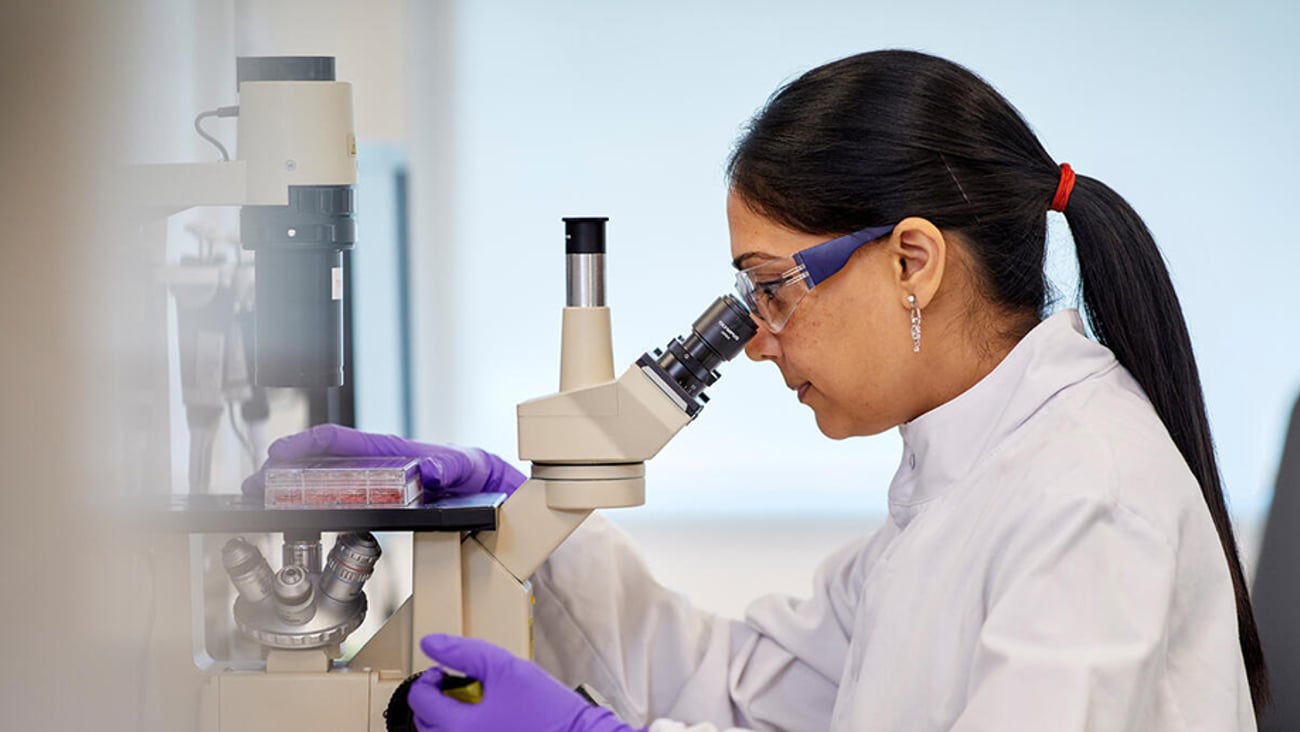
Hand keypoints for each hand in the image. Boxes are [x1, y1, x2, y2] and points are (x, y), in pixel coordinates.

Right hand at [241, 424, 525, 498]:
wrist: (496, 496)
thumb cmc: (480, 474)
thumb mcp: (469, 466)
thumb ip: (452, 464)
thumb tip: (428, 467)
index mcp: (395, 452)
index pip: (343, 441)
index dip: (308, 443)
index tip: (280, 452)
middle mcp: (381, 467)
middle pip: (324, 463)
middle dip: (286, 470)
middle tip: (257, 485)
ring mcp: (379, 487)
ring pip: (328, 485)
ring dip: (293, 491)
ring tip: (264, 503)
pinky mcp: (384, 508)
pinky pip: (344, 506)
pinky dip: (316, 509)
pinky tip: (298, 521)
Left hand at [408, 634, 641, 731]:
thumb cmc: (548, 710)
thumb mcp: (506, 668)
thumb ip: (464, 652)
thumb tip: (431, 643)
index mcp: (458, 726)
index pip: (420, 699)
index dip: (429, 678)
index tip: (443, 672)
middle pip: (424, 723)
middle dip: (434, 701)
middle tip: (455, 688)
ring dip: (445, 720)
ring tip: (469, 708)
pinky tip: (483, 724)